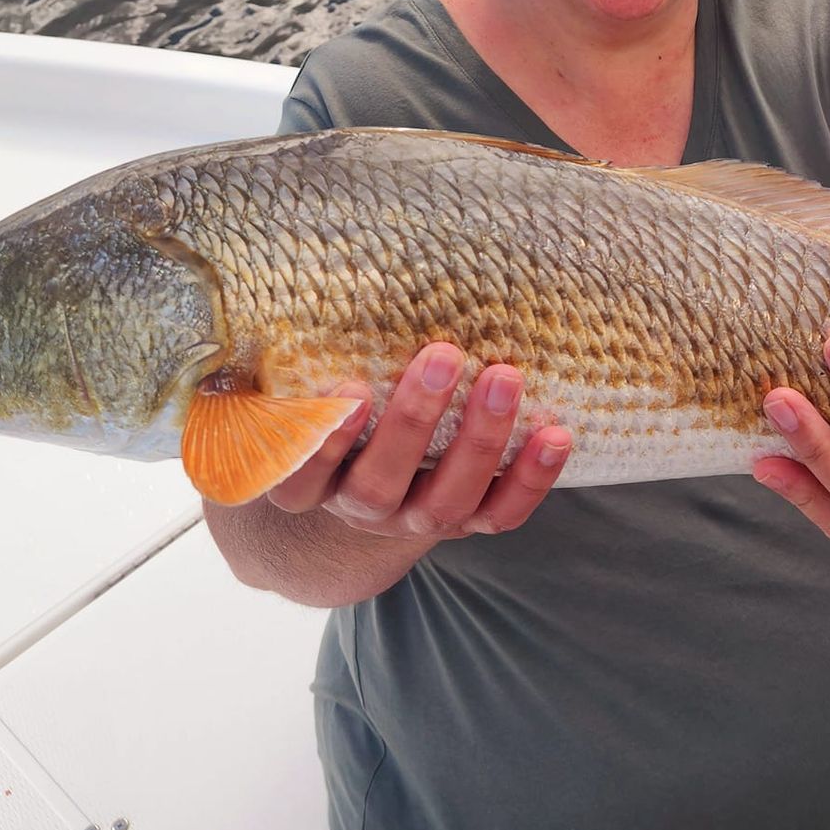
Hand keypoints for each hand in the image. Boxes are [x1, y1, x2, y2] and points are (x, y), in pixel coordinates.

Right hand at [265, 342, 572, 541]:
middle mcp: (362, 509)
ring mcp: (417, 521)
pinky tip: (556, 435)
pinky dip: (532, 478)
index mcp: (310, 485)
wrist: (372, 485)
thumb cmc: (337, 417)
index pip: (301, 478)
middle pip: (380, 484)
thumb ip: (287, 373)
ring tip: (505, 377)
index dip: (323, 443)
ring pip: (448, 499)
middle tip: (444, 355)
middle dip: (414, 421)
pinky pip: (502, 512)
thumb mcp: (299, 400)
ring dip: (480, 439)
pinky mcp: (468, 522)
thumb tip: (274, 307)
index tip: (350, 390)